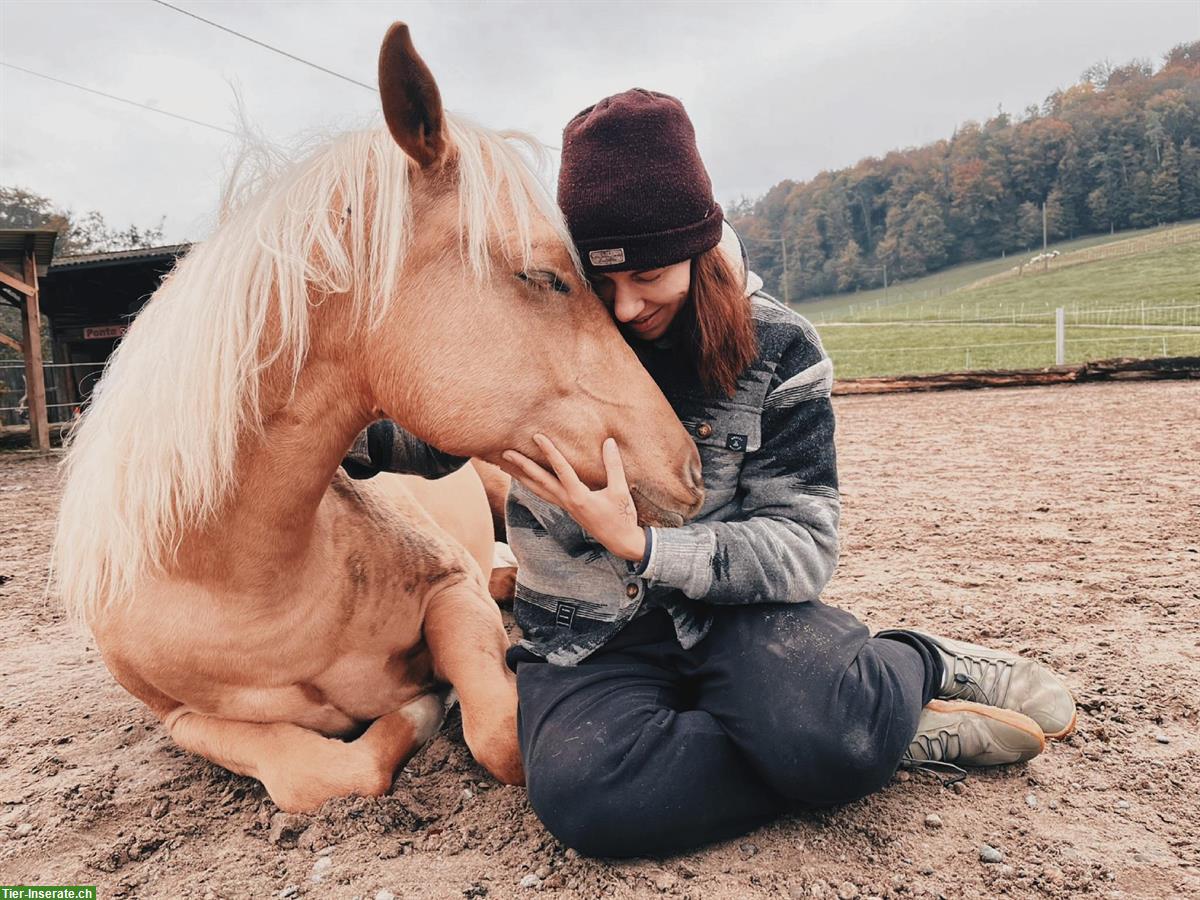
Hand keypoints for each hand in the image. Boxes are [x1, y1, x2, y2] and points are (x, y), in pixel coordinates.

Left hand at [502, 434, 646, 561]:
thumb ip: (614, 466)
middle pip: (539, 481)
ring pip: (538, 490)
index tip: (537, 436)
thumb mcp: (620, 491)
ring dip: (522, 477)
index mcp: (579, 497)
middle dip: (522, 466)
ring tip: (506, 466)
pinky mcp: (568, 509)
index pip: (560, 469)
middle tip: (506, 452)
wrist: (621, 542)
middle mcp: (567, 502)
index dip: (549, 451)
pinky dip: (533, 485)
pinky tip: (528, 479)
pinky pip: (545, 495)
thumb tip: (609, 442)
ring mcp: (566, 507)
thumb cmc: (622, 517)